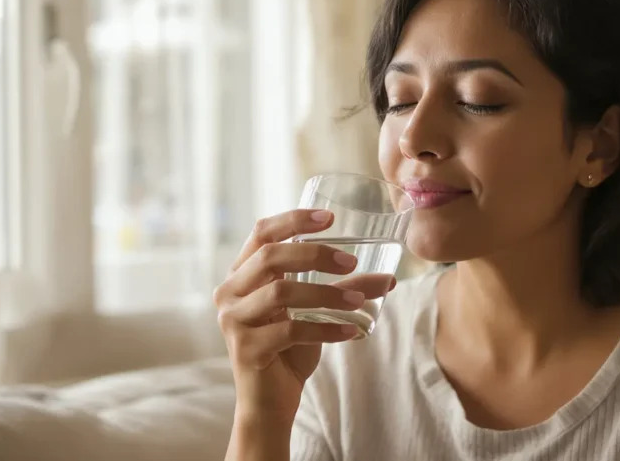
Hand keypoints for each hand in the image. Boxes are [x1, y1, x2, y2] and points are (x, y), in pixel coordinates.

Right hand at [214, 209, 395, 423]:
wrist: (270, 401)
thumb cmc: (290, 349)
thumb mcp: (316, 312)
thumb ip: (345, 289)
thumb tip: (390, 278)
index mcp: (241, 274)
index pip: (261, 233)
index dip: (293, 220)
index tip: (330, 218)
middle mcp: (230, 292)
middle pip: (270, 257)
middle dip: (315, 254)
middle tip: (351, 261)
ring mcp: (233, 321)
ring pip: (280, 294)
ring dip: (325, 294)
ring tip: (359, 300)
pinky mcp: (245, 349)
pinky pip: (289, 331)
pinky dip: (325, 329)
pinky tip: (352, 331)